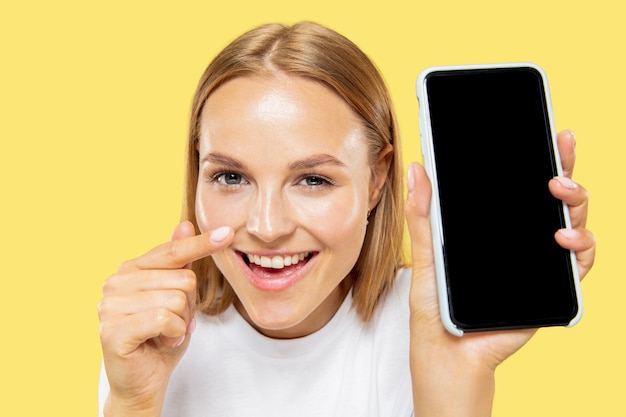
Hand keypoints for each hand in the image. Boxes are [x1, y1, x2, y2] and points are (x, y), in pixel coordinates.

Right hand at [98, 221, 232, 415]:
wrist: (144, 381)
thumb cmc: (161, 336)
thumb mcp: (178, 296)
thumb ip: (179, 261)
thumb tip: (185, 224)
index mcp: (129, 269)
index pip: (172, 251)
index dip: (202, 243)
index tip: (227, 233)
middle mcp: (115, 283)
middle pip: (182, 279)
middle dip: (189, 305)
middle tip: (174, 322)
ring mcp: (110, 306)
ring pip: (176, 299)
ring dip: (182, 322)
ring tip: (167, 333)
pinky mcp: (113, 330)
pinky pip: (165, 319)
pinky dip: (175, 333)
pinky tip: (163, 341)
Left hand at [405, 130, 595, 415]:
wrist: (447, 354)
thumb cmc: (437, 307)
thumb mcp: (425, 256)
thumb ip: (423, 217)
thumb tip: (418, 168)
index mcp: (494, 228)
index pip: (521, 186)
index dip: (540, 158)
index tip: (550, 131)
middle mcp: (521, 241)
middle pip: (553, 199)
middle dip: (565, 170)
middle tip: (560, 149)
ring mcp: (538, 264)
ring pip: (572, 224)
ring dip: (576, 205)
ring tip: (559, 194)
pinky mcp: (549, 290)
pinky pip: (577, 266)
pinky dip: (580, 249)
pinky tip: (564, 238)